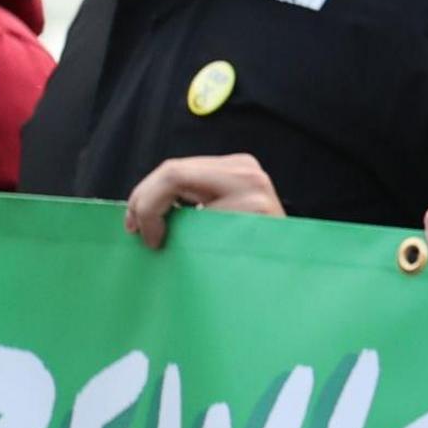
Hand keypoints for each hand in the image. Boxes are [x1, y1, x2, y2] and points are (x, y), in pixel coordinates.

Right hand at [125, 154, 283, 246]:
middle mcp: (244, 169)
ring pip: (177, 171)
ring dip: (153, 198)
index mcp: (243, 184)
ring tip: (142, 224)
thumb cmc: (258, 261)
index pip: (175, 177)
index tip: (151, 241)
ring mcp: (242, 166)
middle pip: (172, 170)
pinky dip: (170, 195)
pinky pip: (192, 176)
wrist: (294, 259)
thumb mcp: (220, 248)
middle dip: (144, 200)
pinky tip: (161, 214)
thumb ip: (188, 231)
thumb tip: (148, 232)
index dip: (150, 207)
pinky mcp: (237, 170)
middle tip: (134, 229)